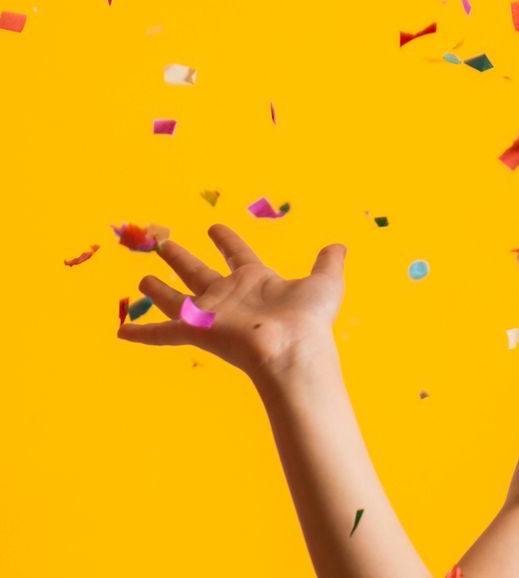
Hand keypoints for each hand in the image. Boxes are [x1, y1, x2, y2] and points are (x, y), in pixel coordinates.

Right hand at [116, 224, 346, 381]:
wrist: (292, 349)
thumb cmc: (308, 319)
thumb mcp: (324, 283)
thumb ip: (328, 263)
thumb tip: (339, 246)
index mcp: (255, 280)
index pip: (237, 255)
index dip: (227, 240)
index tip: (214, 228)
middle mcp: (229, 296)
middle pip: (198, 271)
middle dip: (181, 258)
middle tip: (163, 243)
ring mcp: (209, 314)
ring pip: (174, 298)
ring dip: (157, 290)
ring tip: (140, 278)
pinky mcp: (194, 331)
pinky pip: (160, 333)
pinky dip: (140, 334)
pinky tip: (120, 333)